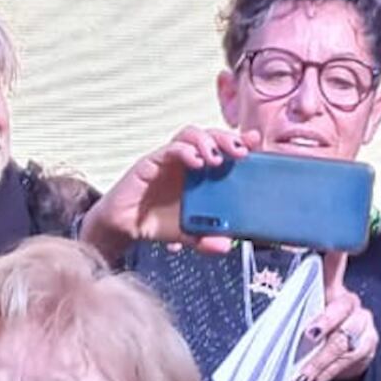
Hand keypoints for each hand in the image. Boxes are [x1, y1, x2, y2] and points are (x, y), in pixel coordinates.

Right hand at [80, 126, 249, 260]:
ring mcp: (169, 159)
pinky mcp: (150, 162)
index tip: (256, 141)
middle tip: (241, 152)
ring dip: (207, 141)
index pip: (224, 148)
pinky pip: (168, 149)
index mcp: (202, 172)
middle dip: (227, 138)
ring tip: (217, 158)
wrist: (125, 228)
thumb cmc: (158, 221)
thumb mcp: (189, 234)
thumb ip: (207, 238)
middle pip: (210, 135)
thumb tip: (225, 245)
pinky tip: (195, 162)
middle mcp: (187, 161)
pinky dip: (184, 151)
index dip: (241, 141)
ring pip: (190, 134)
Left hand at [295, 252, 376, 380]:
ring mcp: (364, 325)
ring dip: (320, 360)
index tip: (334, 249)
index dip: (335, 260)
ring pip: (343, 341)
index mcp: (334, 291)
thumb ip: (299, 303)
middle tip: (310, 333)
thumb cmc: (322, 330)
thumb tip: (276, 295)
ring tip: (302, 376)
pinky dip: (328, 372)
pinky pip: (348, 360)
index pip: (334, 270)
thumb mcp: (309, 312)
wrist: (350, 356)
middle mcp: (352, 304)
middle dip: (325, 321)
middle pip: (342, 309)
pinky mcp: (369, 346)